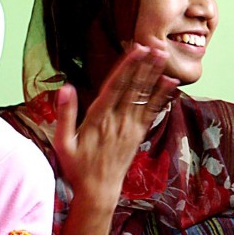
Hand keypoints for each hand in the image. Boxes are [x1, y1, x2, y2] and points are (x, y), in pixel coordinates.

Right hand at [54, 42, 177, 208]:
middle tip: (156, 43)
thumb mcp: (62, 143)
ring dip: (154, 74)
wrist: (99, 191)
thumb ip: (65, 114)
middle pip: (134, 87)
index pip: (116, 87)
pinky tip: (170, 82)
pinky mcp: (138, 134)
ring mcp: (130, 128)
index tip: (137, 49)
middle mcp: (117, 121)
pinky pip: (152, 111)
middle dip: (145, 64)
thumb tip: (65, 87)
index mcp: (98, 119)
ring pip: (144, 96)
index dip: (128, 66)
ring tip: (164, 55)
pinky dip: (162, 95)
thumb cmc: (77, 167)